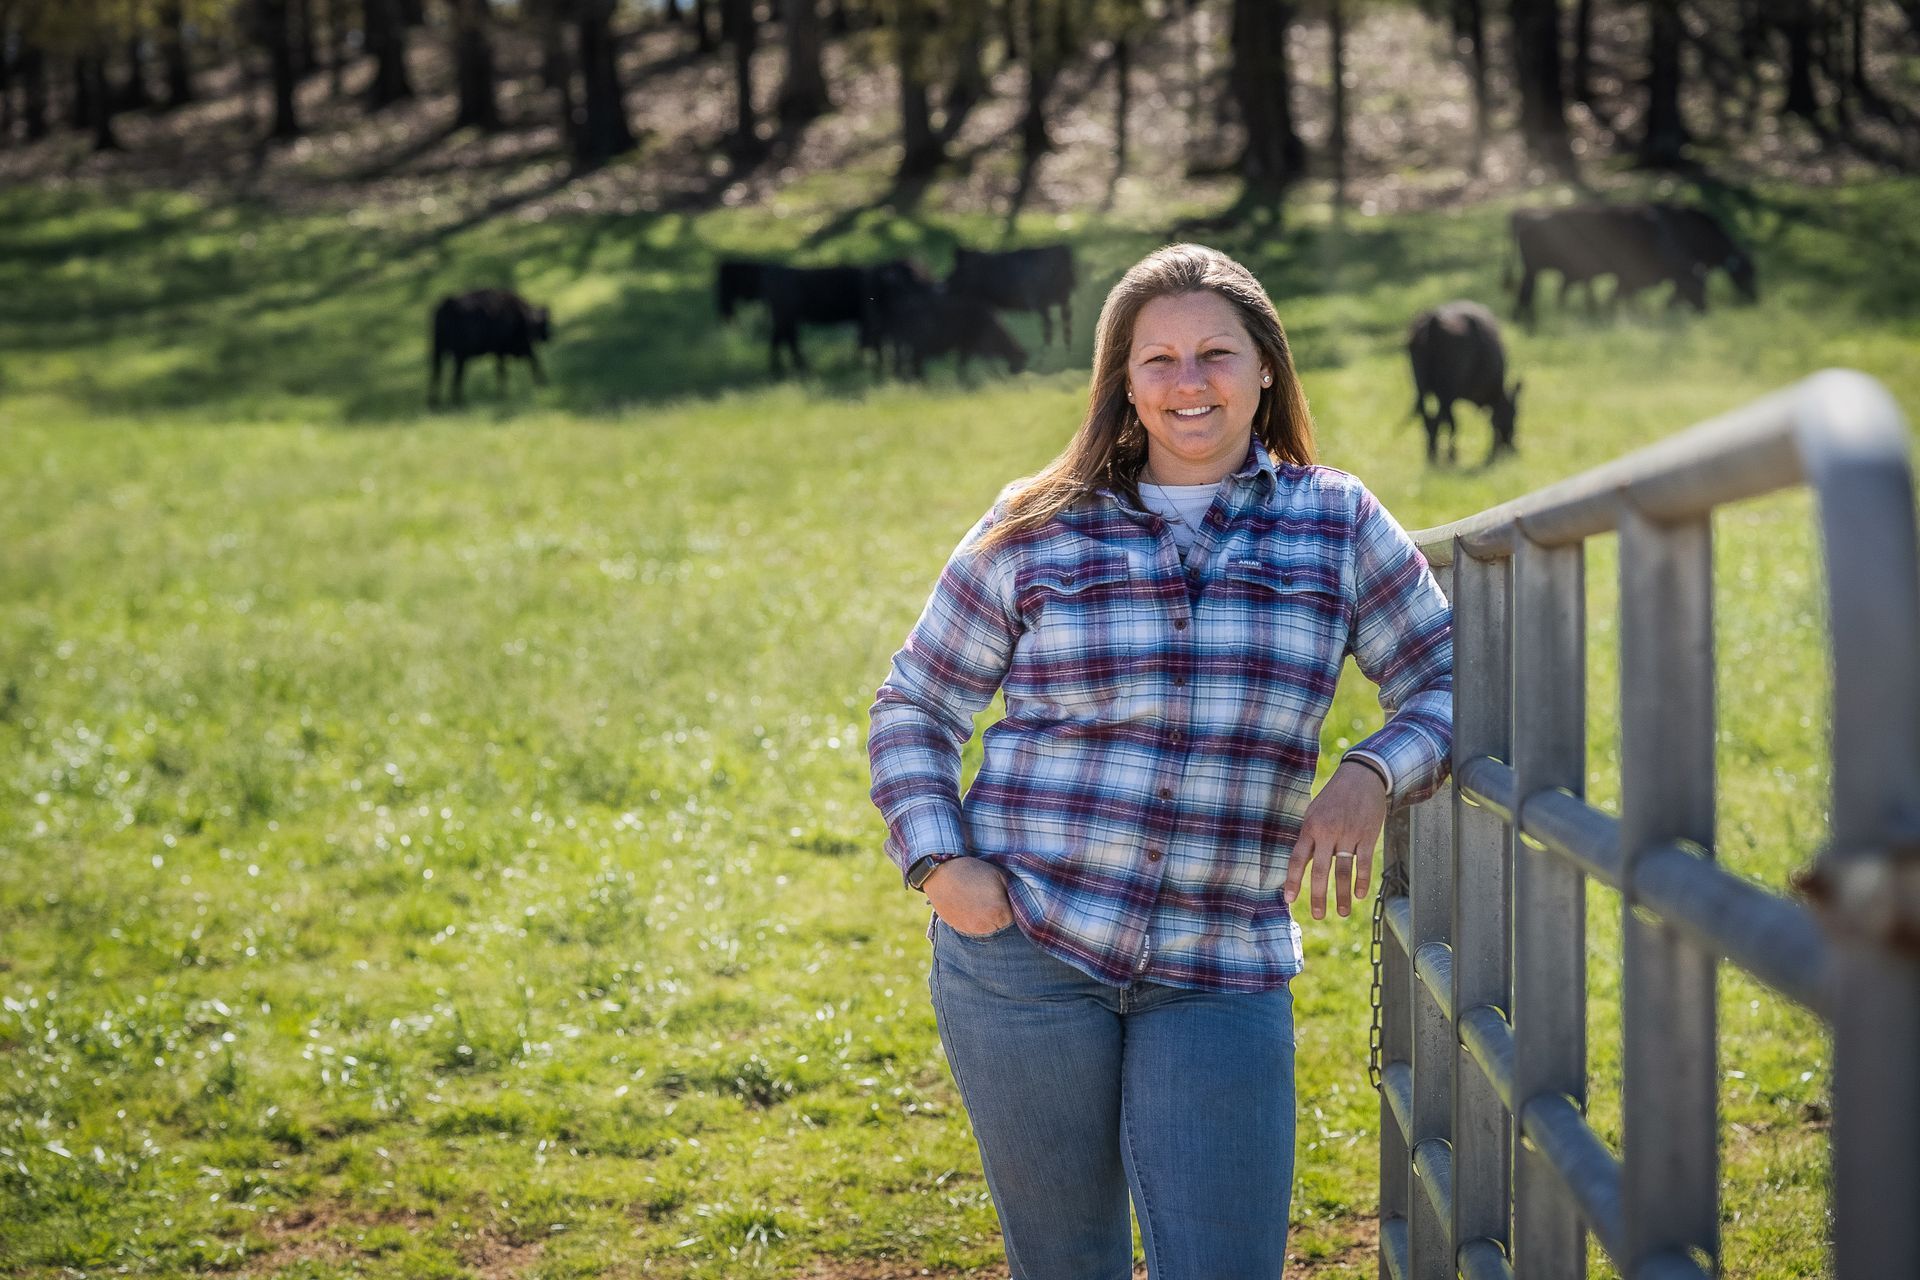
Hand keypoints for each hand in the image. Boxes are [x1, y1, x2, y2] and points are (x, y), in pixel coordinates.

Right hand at [924, 858, 1013, 935]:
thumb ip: (1012, 890)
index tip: (1003, 897)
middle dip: (999, 914)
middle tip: (989, 898)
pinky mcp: (959, 930)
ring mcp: (972, 930)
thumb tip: (1019, 899)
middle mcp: (987, 926)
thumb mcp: (999, 875)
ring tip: (978, 901)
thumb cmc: (972, 871)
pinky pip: (973, 929)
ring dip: (986, 919)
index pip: (1015, 918)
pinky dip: (973, 920)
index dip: (1009, 906)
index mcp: (1000, 913)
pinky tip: (969, 906)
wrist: (941, 873)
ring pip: (987, 929)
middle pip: (1001, 926)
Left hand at [1283, 761, 1388, 918]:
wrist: (1361, 776)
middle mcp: (1328, 832)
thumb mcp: (1314, 812)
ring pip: (1344, 870)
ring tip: (1342, 913)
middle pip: (1321, 870)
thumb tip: (1301, 864)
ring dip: (1343, 895)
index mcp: (1310, 827)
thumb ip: (1309, 837)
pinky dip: (1362, 880)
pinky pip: (1364, 862)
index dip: (1293, 880)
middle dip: (1318, 895)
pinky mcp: (1368, 835)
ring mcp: (1349, 834)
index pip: (1298, 859)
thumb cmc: (1333, 797)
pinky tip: (1360, 895)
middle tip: (1317, 916)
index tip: (1288, 900)